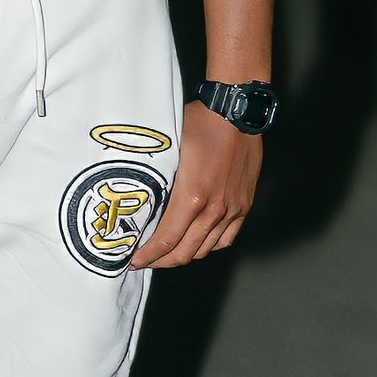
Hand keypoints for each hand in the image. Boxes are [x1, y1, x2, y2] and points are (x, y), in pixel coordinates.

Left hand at [131, 102, 261, 270]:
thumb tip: (135, 196)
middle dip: (161, 262)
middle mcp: (214, 210)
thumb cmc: (200, 125)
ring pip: (205, 249)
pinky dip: (208, 246)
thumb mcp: (169, 149)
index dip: (148, 256)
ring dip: (184, 256)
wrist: (237, 114)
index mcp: (192, 197)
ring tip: (166, 254)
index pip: (166, 241)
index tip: (133, 261)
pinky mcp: (243, 206)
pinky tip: (195, 243)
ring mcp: (231, 210)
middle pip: (185, 252)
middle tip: (145, 261)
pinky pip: (225, 239)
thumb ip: (157, 178)